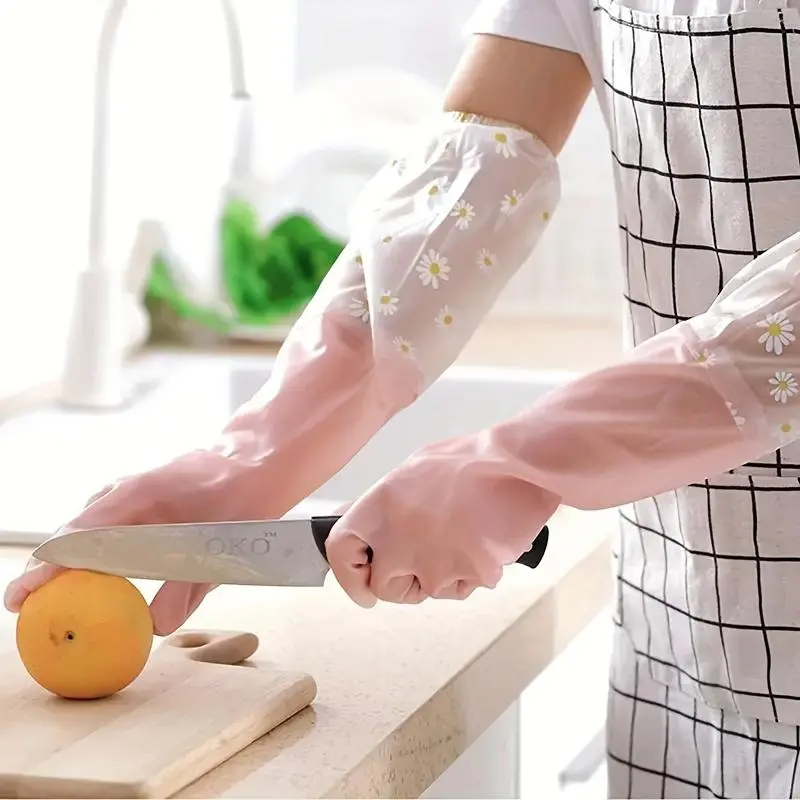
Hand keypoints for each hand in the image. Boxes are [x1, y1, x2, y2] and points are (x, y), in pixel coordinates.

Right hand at [3, 449, 258, 635]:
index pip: (76, 537)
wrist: (252, 462)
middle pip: (72, 535)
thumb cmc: (238, 497)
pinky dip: (96, 553)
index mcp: (135, 497)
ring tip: (58, 599)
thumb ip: (187, 587)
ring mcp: (127, 494)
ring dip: (73, 563)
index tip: (21, 597)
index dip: (46, 570)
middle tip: (26, 608)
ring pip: (88, 532)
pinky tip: (103, 577)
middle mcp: (122, 493)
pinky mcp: (138, 502)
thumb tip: (155, 627)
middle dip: (47, 571)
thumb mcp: (220, 545)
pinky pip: (106, 529)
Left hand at [324, 433, 559, 607]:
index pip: (341, 553)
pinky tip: (484, 542)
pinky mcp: (468, 575)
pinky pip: (465, 587)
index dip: (349, 576)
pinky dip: (474, 574)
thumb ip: (385, 507)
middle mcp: (399, 539)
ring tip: (465, 535)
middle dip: (405, 583)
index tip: (362, 589)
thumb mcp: (413, 471)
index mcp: (379, 508)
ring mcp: (433, 562)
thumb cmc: (472, 462)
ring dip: (445, 575)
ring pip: (430, 590)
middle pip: (385, 587)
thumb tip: (368, 532)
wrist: (519, 463)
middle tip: (429, 559)